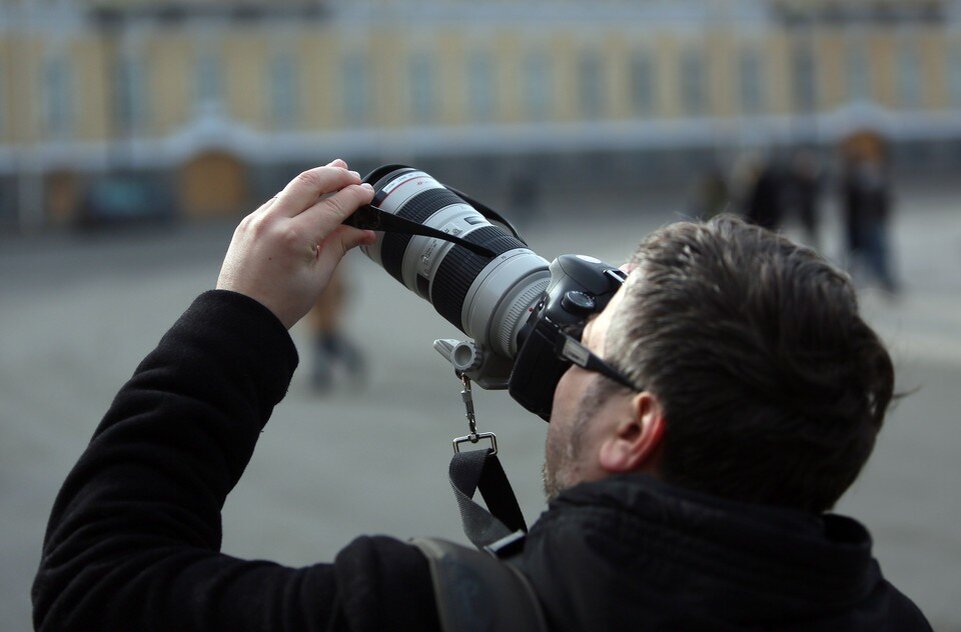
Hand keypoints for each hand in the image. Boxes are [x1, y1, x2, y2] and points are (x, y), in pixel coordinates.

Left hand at [217, 159, 375, 328]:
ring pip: (291, 188)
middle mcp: (272, 221)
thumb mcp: (318, 277)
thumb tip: (365, 231)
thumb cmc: (281, 304)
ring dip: (316, 180)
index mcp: (294, 238)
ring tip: (336, 174)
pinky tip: (310, 200)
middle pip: (309, 181)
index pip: (332, 206)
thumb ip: (340, 246)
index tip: (368, 193)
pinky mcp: (248, 223)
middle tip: (353, 175)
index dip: (355, 196)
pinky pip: (277, 201)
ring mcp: (256, 220)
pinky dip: (297, 196)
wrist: (240, 316)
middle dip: (335, 174)